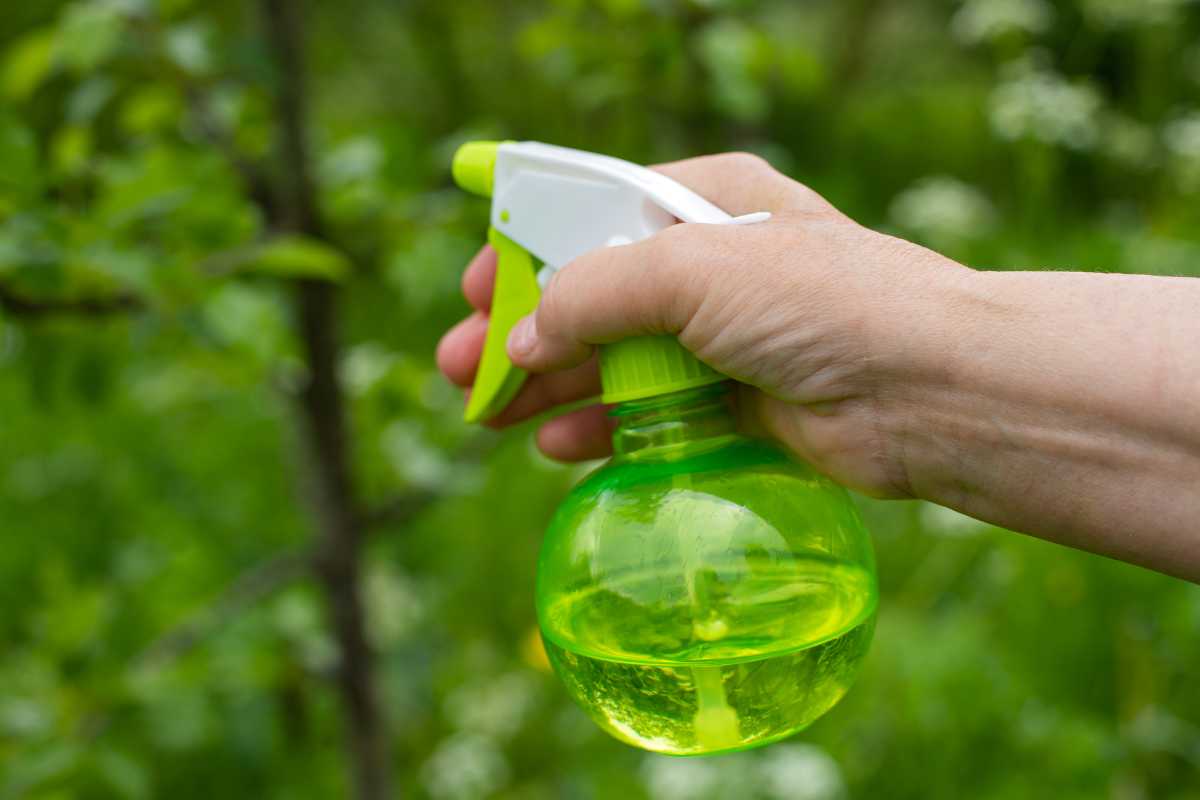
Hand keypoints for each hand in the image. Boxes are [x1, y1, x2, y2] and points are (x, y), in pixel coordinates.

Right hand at [437, 152, 969, 497]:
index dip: (526, 253)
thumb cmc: (819, 302)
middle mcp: (715, 267)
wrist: (926, 390)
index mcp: (708, 203)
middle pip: (594, 296)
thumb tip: (522, 338)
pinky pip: (650, 414)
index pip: (593, 216)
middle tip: (459, 370)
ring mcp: (727, 339)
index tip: (472, 291)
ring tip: (487, 415)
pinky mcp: (739, 404)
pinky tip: (558, 444)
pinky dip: (602, 427)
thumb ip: (593, 296)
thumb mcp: (691, 270)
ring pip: (615, 360)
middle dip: (525, 333)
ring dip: (550, 386)